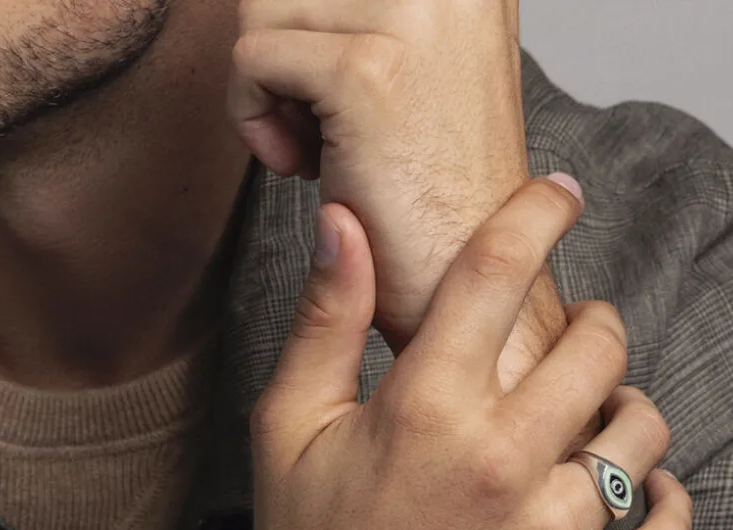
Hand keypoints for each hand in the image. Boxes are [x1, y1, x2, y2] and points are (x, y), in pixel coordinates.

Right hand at [227, 180, 691, 529]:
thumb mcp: (288, 433)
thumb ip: (325, 322)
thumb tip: (345, 223)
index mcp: (425, 409)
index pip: (501, 270)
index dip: (538, 213)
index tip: (559, 197)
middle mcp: (498, 463)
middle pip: (596, 346)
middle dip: (594, 327)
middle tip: (579, 341)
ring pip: (640, 432)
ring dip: (628, 411)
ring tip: (603, 421)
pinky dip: (667, 503)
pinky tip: (648, 492)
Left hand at [228, 0, 534, 357]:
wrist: (482, 297)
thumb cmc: (436, 203)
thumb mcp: (419, 70)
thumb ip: (371, 12)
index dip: (315, 33)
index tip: (350, 102)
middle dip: (288, 57)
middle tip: (335, 132)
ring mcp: (412, 16)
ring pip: (261, 10)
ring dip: (271, 91)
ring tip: (329, 149)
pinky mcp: (367, 72)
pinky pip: (250, 61)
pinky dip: (255, 123)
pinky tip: (309, 169)